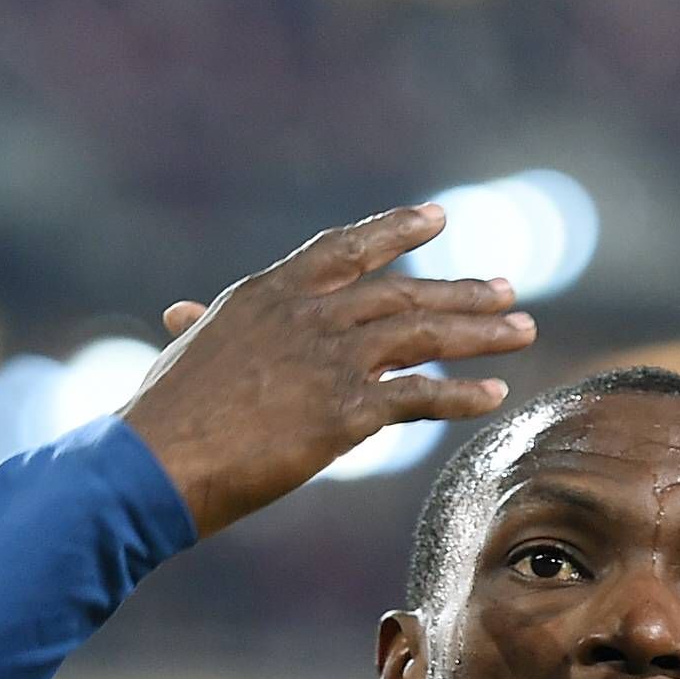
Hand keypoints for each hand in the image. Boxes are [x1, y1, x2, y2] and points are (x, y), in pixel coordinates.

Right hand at [120, 204, 536, 538]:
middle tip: (507, 290)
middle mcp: (307, 314)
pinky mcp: (345, 412)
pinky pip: (420, 395)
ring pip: (422, 333)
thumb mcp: (184, 351)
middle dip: (461, 290)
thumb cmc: (162, 415)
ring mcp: (329, 359)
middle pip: (402, 291)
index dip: (395, 231)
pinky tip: (496, 393)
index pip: (345, 249)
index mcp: (269, 293)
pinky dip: (462, 394)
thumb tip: (181, 311)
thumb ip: (201, 325)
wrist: (155, 461)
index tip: (438, 217)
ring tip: (524, 330)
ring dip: (480, 332)